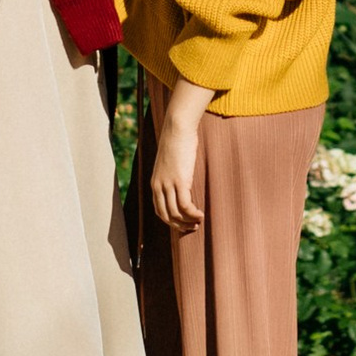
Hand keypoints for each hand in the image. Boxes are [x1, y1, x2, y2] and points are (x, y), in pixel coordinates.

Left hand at [149, 81, 208, 233]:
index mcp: (155, 183)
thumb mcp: (170, 161)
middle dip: (179, 225)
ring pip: (176, 213)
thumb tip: (181, 181)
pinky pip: (185, 205)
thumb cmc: (177, 141)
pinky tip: (201, 215)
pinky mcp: (179, 181)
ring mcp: (168, 184)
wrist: (177, 127)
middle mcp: (158, 186)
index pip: (159, 211)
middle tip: (192, 227)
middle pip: (166, 216)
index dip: (171, 221)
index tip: (183, 224)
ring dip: (188, 221)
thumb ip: (171, 174)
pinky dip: (193, 214)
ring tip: (198, 221)